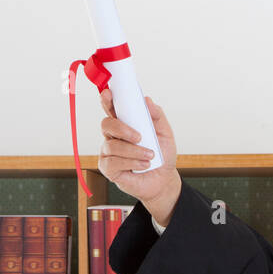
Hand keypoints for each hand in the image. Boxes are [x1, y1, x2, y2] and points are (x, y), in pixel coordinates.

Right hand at [97, 89, 180, 223]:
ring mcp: (108, 153)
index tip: (108, 93)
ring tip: (150, 156)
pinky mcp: (108, 168)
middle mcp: (112, 137)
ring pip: (112, 146)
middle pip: (106, 124)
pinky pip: (113, 162)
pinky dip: (131, 163)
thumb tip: (147, 100)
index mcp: (124, 124)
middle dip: (122, 128)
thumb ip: (157, 115)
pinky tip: (143, 165)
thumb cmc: (161, 155)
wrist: (164, 180)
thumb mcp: (165, 133)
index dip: (107, 100)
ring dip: (134, 151)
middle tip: (139, 137)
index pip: (111, 109)